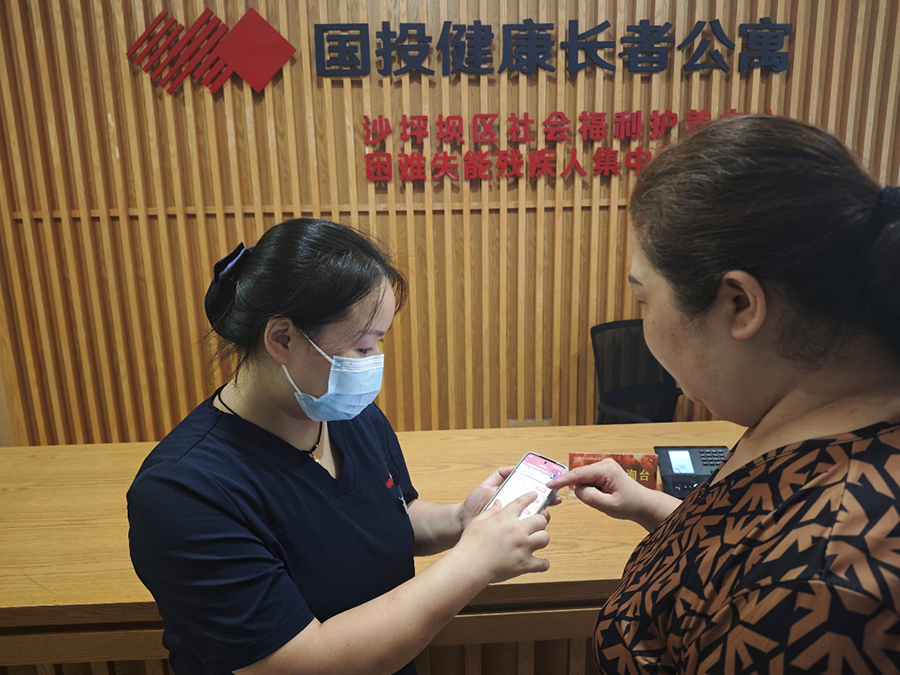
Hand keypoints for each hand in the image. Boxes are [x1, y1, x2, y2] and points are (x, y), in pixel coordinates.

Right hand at [455, 492, 550, 583]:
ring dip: (541, 539)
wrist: (469, 566)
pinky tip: (539, 562)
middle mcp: (517, 530)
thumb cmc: (470, 543)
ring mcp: (523, 547)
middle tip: (536, 525)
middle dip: (540, 521)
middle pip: (541, 520)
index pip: (522, 502)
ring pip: (545, 538)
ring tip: (536, 542)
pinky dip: (542, 563)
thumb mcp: (477, 522)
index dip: (530, 497)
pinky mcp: (524, 564)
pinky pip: (543, 564)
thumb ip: (490, 511)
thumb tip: (498, 503)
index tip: (535, 495)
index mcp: (505, 518)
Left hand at [456, 467, 561, 530]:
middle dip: (548, 502)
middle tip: (553, 499)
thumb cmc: (474, 503)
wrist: (462, 521)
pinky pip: (525, 533)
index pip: (532, 494)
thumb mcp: (486, 486)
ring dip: (543, 515)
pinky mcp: (511, 536)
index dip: (543, 490)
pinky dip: (532, 530)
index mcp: (512, 499)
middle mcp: (516, 511)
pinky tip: (535, 526)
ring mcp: (514, 524)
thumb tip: (514, 467)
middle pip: (538, 506)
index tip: (551, 486)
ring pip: (535, 520)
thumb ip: (499, 475)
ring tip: (544, 511)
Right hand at [546, 459, 672, 529]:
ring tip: (606, 498)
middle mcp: (604, 464)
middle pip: (581, 477)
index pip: (579, 474)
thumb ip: (589, 497)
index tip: (550, 485)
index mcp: (606, 470)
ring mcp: (604, 466)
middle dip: (584, 490)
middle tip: (599, 501)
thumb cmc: (630, 504)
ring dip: (590, 491)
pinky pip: (589, 480)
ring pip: (584, 479)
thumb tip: (577, 489)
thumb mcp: (608, 506)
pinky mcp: (603, 470)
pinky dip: (592, 489)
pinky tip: (604, 495)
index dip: (563, 480)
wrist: (643, 504)